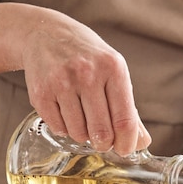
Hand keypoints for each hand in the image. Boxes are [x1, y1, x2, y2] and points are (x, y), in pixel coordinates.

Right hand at [21, 8, 150, 153]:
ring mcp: (62, 82)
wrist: (46, 33)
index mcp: (113, 68)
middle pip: (102, 132)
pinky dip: (64, 128)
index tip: (124, 150)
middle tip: (102, 140)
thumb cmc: (87, 57)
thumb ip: (129, 109)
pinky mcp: (41, 92)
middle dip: (104, 143)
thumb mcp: (114, 73)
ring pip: (78, 134)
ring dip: (82, 134)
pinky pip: (58, 128)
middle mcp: (87, 73)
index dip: (126, 143)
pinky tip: (65, 112)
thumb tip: (142, 143)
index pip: (124, 120)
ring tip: (82, 118)